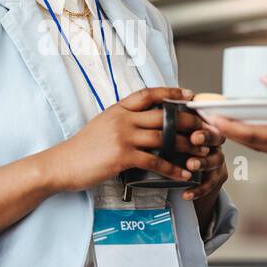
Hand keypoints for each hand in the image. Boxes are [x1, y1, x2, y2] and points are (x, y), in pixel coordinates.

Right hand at [46, 87, 198, 192]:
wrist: (61, 164)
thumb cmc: (82, 148)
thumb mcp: (102, 125)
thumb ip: (123, 121)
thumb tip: (143, 122)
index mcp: (118, 109)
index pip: (148, 94)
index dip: (170, 92)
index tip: (189, 94)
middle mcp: (122, 119)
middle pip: (163, 116)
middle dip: (187, 122)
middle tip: (205, 128)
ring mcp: (123, 137)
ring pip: (163, 138)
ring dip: (186, 146)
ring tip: (201, 153)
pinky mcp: (122, 157)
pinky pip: (155, 161)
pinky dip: (173, 169)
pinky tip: (184, 174)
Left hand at [175, 110, 228, 204]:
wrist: (186, 177)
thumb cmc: (178, 151)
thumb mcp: (173, 136)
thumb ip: (170, 123)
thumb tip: (155, 103)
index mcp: (203, 128)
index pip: (206, 119)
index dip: (200, 117)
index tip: (191, 117)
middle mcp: (213, 142)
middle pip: (217, 137)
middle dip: (206, 137)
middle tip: (195, 139)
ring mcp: (217, 160)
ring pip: (215, 160)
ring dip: (203, 162)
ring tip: (191, 164)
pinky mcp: (216, 177)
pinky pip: (210, 183)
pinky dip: (198, 189)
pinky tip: (186, 193)